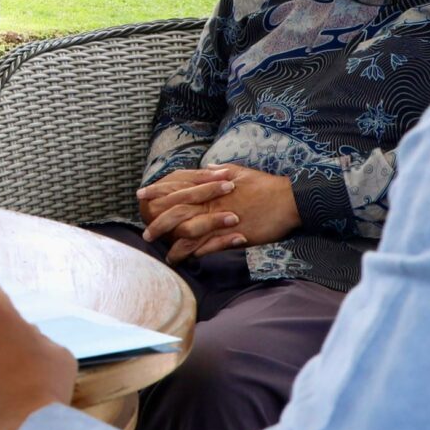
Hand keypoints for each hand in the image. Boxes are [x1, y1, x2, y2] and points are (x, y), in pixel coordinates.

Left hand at [139, 165, 299, 262]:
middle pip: (177, 213)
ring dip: (175, 246)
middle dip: (158, 223)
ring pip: (190, 233)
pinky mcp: (234, 235)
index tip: (141, 195)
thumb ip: (218, 172)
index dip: (158, 192)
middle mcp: (212, 203)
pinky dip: (196, 253)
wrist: (288, 200)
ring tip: (164, 255)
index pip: (178, 189)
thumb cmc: (265, 185)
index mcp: (211, 188)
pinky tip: (187, 260)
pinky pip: (209, 246)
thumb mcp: (239, 172)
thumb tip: (205, 169)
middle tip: (146, 233)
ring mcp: (222, 220)